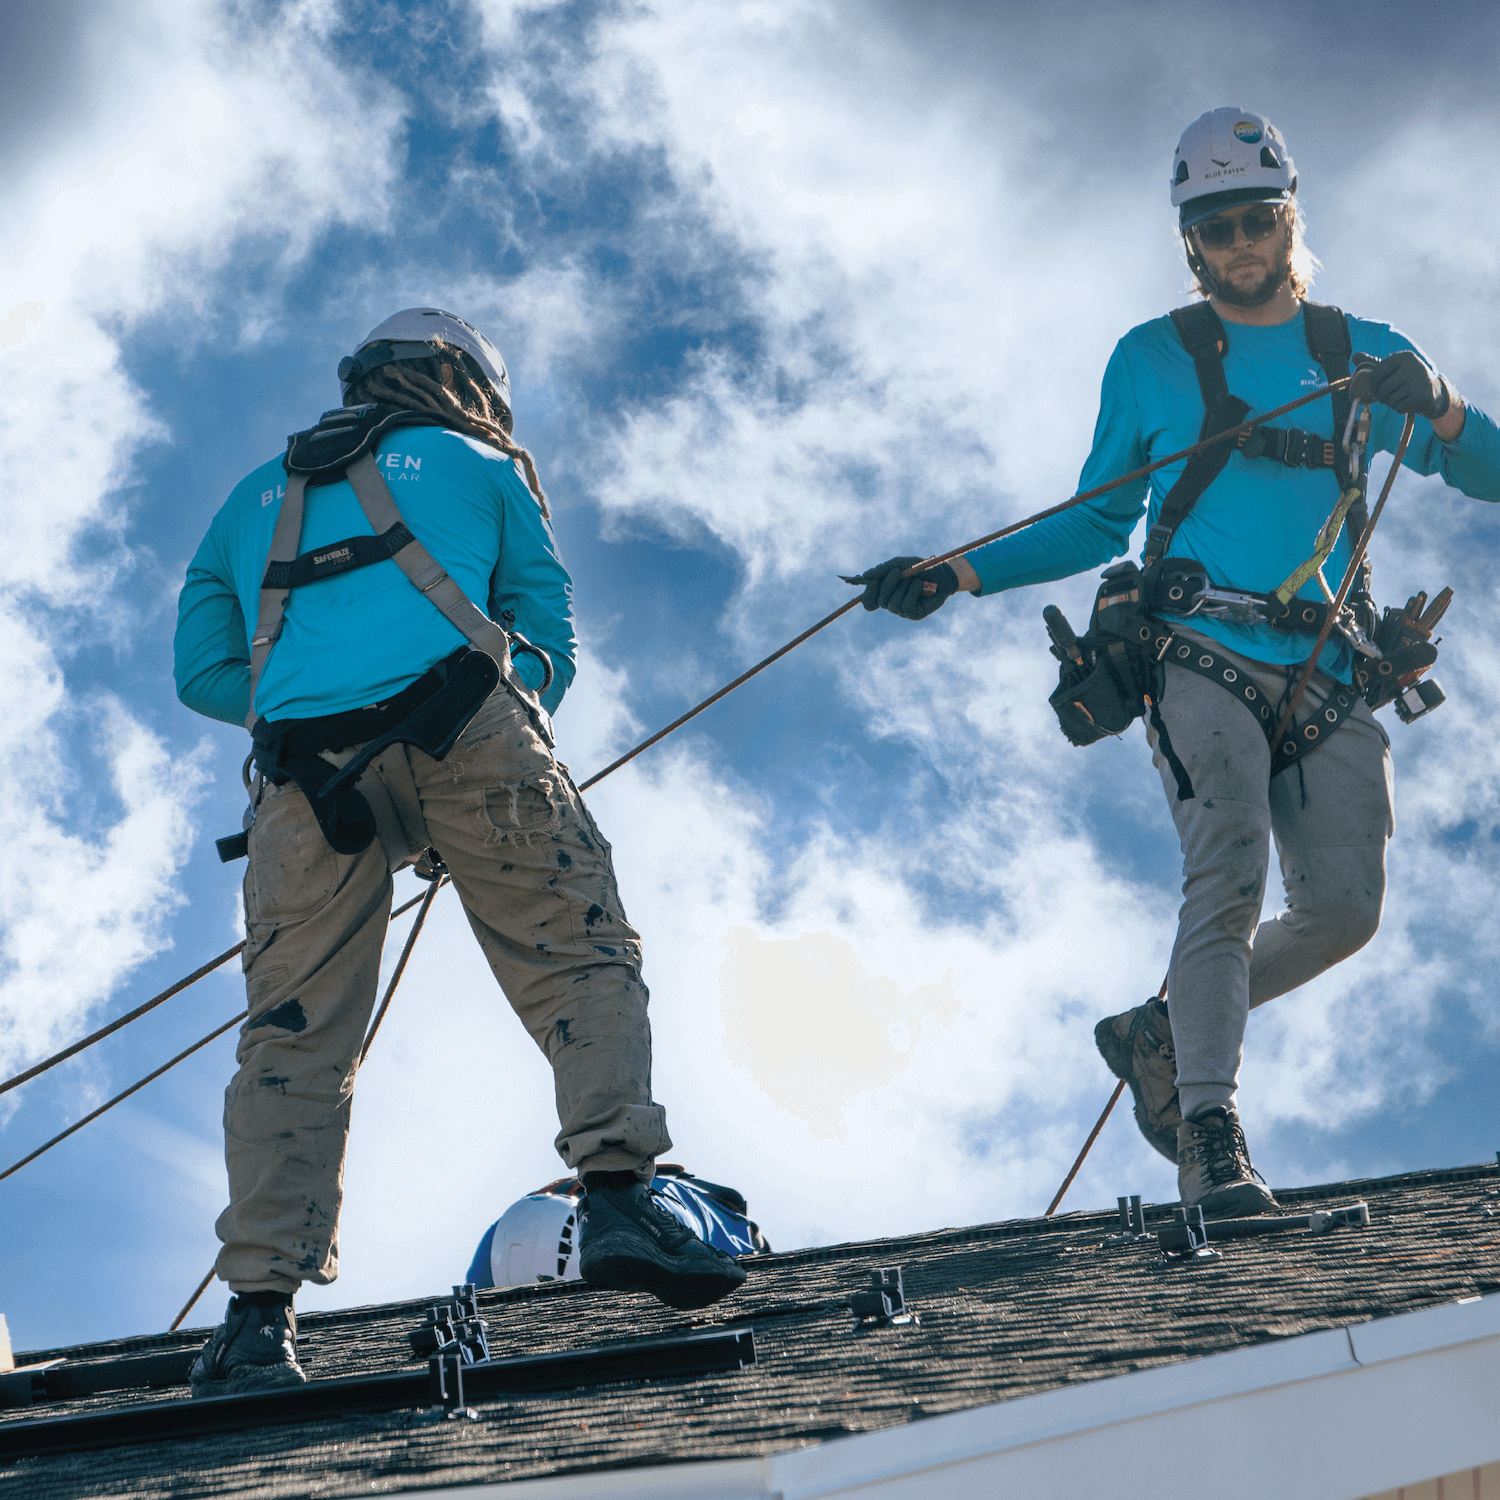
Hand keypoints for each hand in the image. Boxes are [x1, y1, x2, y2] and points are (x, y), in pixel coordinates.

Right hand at [844, 556, 959, 619]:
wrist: (941, 572)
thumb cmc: (919, 567)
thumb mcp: (899, 564)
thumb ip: (882, 570)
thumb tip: (865, 576)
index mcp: (885, 593)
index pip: (869, 602)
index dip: (868, 594)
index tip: (873, 581)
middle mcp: (892, 603)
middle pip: (880, 601)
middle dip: (887, 585)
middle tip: (897, 572)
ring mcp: (903, 611)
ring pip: (893, 605)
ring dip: (903, 587)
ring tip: (914, 578)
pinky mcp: (915, 614)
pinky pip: (906, 607)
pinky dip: (911, 593)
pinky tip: (919, 585)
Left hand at [1350, 350, 1449, 419]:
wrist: (1434, 392)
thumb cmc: (1406, 381)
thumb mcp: (1392, 370)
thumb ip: (1372, 364)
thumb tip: (1354, 356)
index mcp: (1403, 357)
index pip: (1375, 374)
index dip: (1372, 386)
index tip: (1377, 389)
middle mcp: (1413, 365)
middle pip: (1382, 389)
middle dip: (1383, 397)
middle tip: (1390, 396)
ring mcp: (1420, 379)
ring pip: (1390, 399)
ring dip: (1392, 403)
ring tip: (1402, 397)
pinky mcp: (1424, 394)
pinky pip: (1400, 407)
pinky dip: (1400, 409)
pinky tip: (1409, 403)